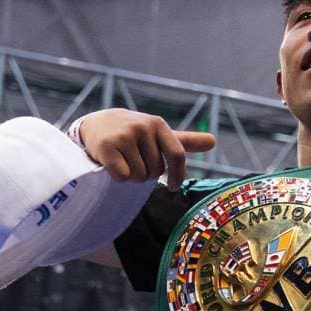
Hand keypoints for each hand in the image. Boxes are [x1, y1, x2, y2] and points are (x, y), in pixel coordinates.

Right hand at [78, 108, 215, 188]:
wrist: (97, 124)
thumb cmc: (134, 133)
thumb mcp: (158, 134)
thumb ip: (184, 141)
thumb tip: (213, 141)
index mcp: (159, 125)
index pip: (177, 155)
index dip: (178, 175)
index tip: (173, 186)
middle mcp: (143, 127)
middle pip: (156, 171)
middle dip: (147, 173)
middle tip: (135, 161)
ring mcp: (124, 136)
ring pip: (139, 176)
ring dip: (133, 176)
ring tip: (124, 161)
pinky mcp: (107, 146)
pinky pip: (123, 176)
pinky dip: (118, 177)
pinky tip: (112, 164)